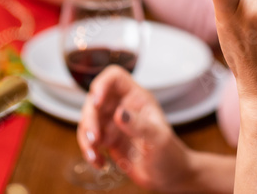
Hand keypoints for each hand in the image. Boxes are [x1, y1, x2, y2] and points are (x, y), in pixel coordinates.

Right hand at [78, 65, 195, 190]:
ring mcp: (113, 123)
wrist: (169, 178)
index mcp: (137, 97)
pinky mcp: (107, 140)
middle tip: (94, 139)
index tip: (96, 102)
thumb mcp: (159, 139)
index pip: (114, 78)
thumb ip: (140, 125)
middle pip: (94, 101)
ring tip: (95, 156)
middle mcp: (122, 106)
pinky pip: (89, 140)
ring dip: (86, 138)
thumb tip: (119, 113)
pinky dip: (90, 152)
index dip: (102, 84)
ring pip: (88, 121)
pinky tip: (100, 163)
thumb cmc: (170, 154)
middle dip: (89, 119)